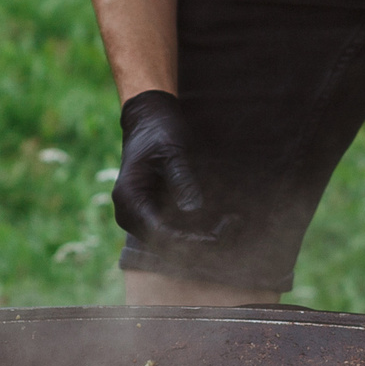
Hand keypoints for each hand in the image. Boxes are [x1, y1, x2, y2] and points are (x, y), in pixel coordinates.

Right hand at [110, 90, 238, 256]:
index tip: (218, 234)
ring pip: (173, 243)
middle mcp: (130, 215)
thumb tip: (193, 209)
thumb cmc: (159, 131)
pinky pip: (177, 232)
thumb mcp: (172, 150)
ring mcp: (142, 218)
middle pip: (166, 245)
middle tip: (233, 225)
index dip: (189, 239)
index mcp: (129, 199)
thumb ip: (182, 179)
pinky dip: (200, 230)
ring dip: (203, 238)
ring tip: (234, 221)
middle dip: (200, 241)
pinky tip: (225, 218)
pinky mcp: (155, 216)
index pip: (158, 232)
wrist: (149, 120)